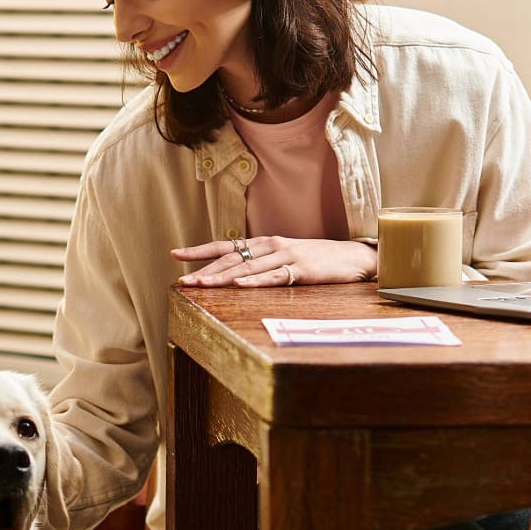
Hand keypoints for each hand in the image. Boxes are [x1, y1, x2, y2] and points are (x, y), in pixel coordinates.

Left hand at [172, 236, 376, 286]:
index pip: (225, 245)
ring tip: (201, 285)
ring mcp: (286, 256)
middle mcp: (271, 246)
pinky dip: (256, 282)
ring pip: (248, 269)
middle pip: (231, 258)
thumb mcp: (286, 256)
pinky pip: (275, 277)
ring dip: (223, 277)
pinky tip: (239, 286)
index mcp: (265, 243)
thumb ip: (262, 262)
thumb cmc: (318, 260)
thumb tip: (235, 272)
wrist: (354, 257)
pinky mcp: (301, 270)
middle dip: (204, 269)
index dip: (200, 250)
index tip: (175, 255)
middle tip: (183, 281)